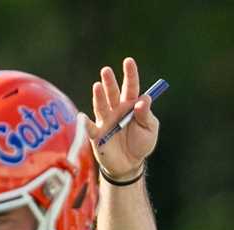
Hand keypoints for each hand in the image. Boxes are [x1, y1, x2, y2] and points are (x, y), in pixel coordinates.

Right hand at [90, 56, 158, 179]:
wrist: (129, 165)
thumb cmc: (141, 144)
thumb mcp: (149, 130)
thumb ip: (146, 115)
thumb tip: (143, 100)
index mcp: (130, 105)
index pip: (130, 86)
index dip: (130, 74)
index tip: (128, 61)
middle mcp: (116, 109)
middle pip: (112, 92)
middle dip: (109, 82)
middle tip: (106, 71)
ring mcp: (105, 121)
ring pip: (101, 106)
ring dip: (99, 96)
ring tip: (98, 86)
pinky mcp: (97, 135)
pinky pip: (90, 128)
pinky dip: (85, 123)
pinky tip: (83, 118)